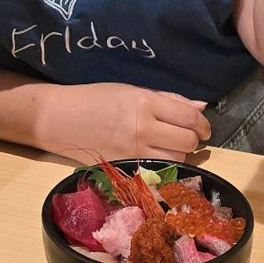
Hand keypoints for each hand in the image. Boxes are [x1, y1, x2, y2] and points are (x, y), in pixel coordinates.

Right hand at [40, 82, 209, 161]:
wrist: (60, 118)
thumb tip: (200, 106)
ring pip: (176, 160)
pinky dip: (164, 167)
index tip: (204, 128)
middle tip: (189, 137)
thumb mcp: (131, 90)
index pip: (189, 117)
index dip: (203, 124)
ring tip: (172, 147)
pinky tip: (158, 158)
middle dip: (194, 140)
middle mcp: (141, 128)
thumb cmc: (95, 99)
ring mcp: (132, 151)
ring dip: (181, 155)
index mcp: (144, 103)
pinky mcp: (124, 168)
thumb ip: (168, 99)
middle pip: (187, 142)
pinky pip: (157, 172)